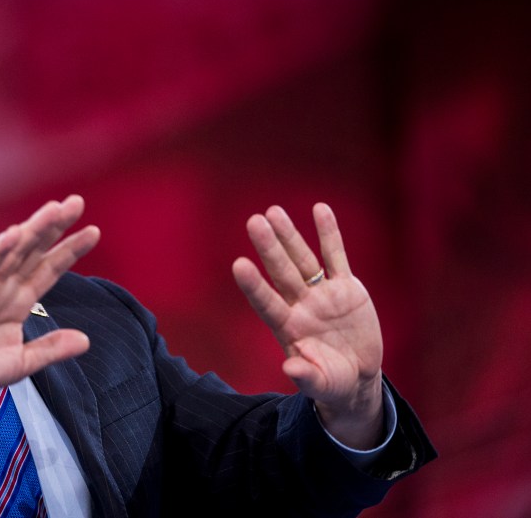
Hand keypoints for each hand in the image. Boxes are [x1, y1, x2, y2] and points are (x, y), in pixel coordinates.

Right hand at [0, 195, 98, 438]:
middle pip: (34, 251)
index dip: (70, 250)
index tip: (93, 231)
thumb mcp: (21, 362)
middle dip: (55, 227)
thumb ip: (51, 349)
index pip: (49, 269)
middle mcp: (4, 288)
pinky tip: (13, 235)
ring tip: (53, 209)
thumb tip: (86, 340)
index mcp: (19, 301)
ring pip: (13, 252)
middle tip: (76, 202)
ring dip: (32, 230)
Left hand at [231, 203, 384, 448]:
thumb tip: (290, 369)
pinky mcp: (345, 288)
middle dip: (270, 248)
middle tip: (254, 221)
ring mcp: (322, 294)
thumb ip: (306, 377)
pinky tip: (320, 209)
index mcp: (289, 327)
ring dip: (290, 235)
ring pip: (304, 259)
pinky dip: (329, 234)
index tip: (238, 264)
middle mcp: (301, 305)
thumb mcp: (321, 384)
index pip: (267, 302)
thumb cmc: (331, 383)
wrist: (356, 376)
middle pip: (282, 272)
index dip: (254, 285)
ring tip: (274, 211)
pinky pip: (336, 256)